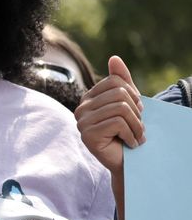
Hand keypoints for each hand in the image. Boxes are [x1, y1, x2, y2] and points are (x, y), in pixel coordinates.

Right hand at [75, 56, 144, 177]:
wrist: (126, 161)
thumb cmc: (126, 132)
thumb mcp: (127, 102)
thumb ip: (121, 80)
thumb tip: (114, 58)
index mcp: (89, 98)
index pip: (116, 81)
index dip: (133, 95)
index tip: (136, 112)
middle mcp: (81, 108)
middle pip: (120, 94)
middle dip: (136, 111)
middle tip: (137, 126)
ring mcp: (82, 122)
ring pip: (121, 108)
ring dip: (136, 125)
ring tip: (136, 136)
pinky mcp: (87, 135)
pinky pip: (118, 123)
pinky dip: (131, 134)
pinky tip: (130, 143)